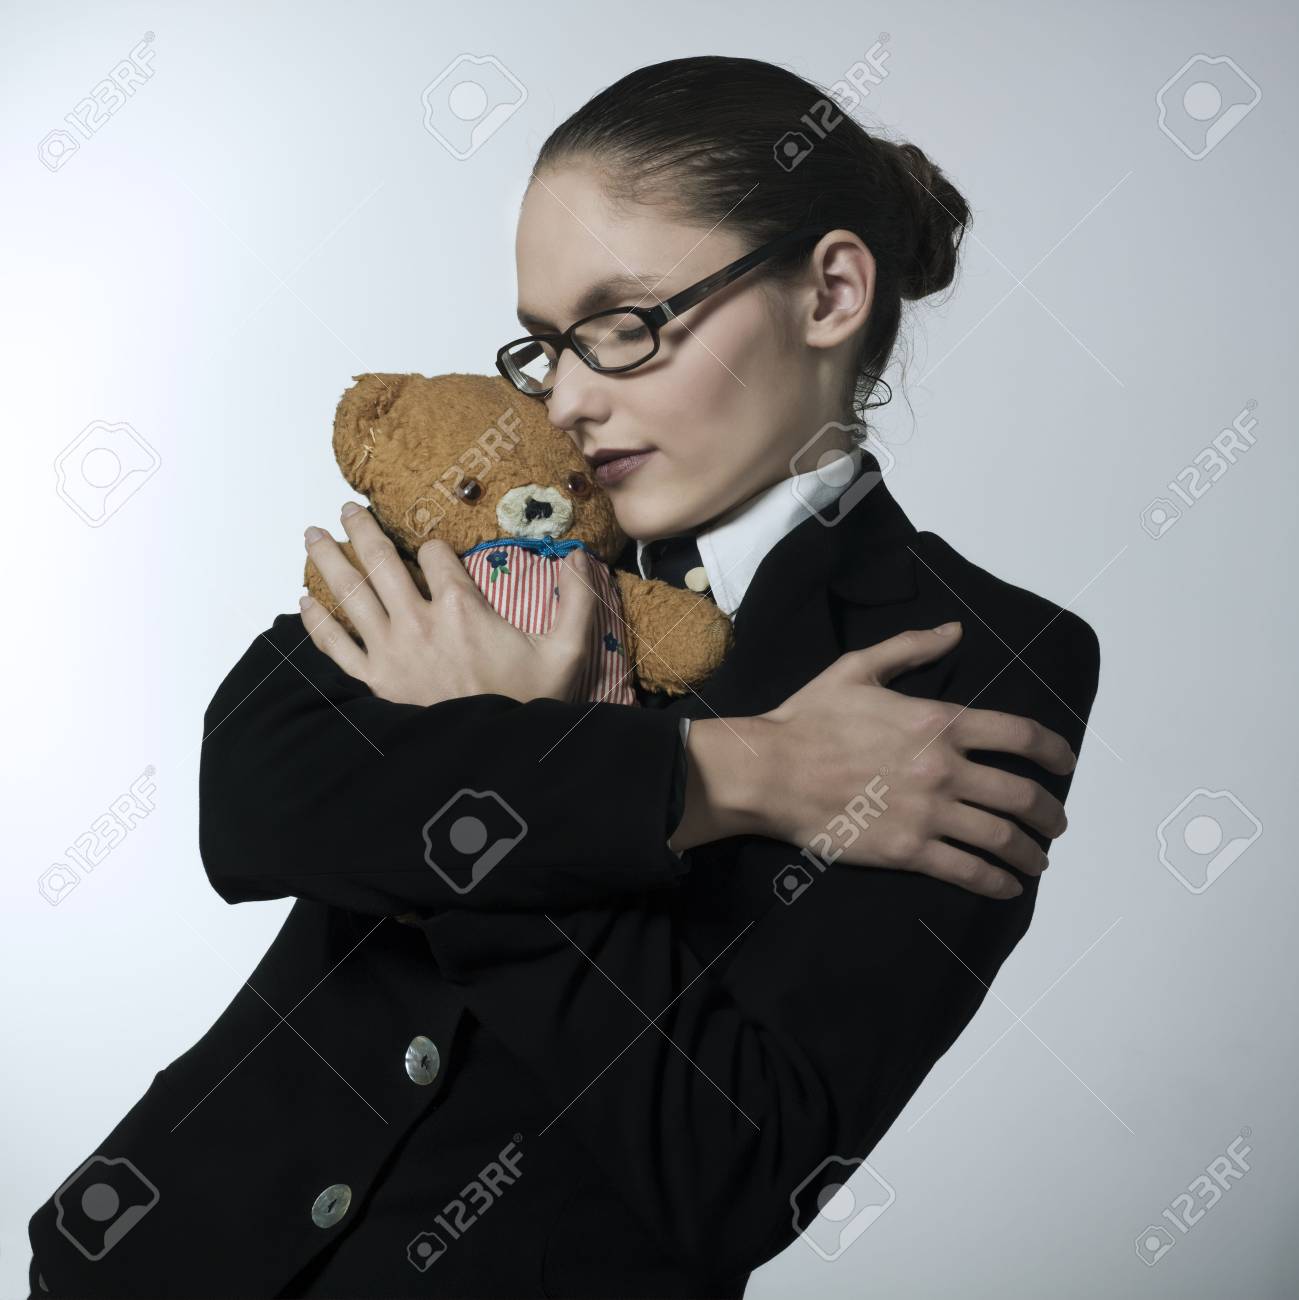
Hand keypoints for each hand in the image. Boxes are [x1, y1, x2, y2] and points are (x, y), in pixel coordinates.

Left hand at [299, 503, 598, 705]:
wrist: (491, 762)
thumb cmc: (528, 706)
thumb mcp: (567, 653)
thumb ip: (576, 600)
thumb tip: (581, 555)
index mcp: (462, 607)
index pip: (435, 555)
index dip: (434, 547)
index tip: (433, 551)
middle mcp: (418, 622)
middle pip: (380, 562)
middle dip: (363, 530)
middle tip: (348, 509)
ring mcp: (389, 652)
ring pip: (349, 594)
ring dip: (328, 560)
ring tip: (313, 535)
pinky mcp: (372, 683)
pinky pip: (334, 646)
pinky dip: (316, 622)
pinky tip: (303, 602)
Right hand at [674, 624, 1075, 899]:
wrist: (772, 771)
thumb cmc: (810, 718)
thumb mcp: (857, 669)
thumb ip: (910, 648)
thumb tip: (954, 631)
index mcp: (939, 722)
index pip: (1019, 735)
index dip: (1055, 750)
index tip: (1066, 764)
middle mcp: (945, 768)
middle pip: (1022, 794)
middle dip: (1050, 813)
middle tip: (1055, 823)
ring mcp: (929, 813)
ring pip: (1001, 837)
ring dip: (1030, 852)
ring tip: (1037, 859)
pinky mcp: (909, 851)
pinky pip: (968, 870)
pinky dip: (996, 881)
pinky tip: (1006, 886)